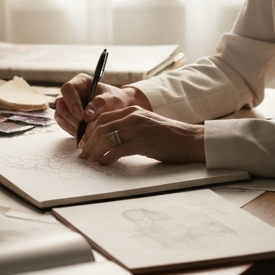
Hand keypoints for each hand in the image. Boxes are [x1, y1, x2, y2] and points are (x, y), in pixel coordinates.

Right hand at [54, 74, 150, 137]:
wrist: (118, 108)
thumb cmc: (116, 100)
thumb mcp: (113, 99)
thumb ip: (101, 103)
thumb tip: (87, 114)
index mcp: (81, 81)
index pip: (68, 88)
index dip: (72, 103)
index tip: (82, 116)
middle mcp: (71, 91)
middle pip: (60, 103)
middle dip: (71, 117)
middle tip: (83, 126)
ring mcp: (67, 103)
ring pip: (59, 114)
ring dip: (70, 125)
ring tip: (84, 131)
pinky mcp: (68, 115)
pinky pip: (62, 123)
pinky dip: (70, 130)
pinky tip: (81, 134)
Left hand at [78, 106, 204, 165]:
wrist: (191, 140)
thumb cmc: (169, 137)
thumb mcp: (146, 126)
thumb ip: (129, 129)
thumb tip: (109, 143)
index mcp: (132, 111)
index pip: (103, 118)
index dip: (90, 132)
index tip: (84, 144)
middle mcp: (133, 116)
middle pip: (101, 127)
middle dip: (88, 142)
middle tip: (83, 155)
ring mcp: (138, 128)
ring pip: (107, 137)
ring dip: (95, 150)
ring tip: (90, 161)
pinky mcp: (144, 141)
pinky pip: (119, 148)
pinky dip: (108, 156)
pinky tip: (104, 163)